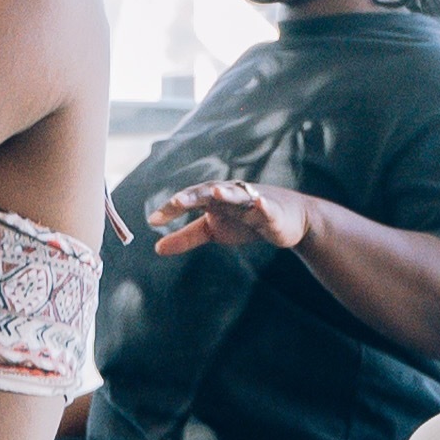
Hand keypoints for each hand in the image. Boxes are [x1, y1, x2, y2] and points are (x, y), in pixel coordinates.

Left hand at [144, 177, 316, 256]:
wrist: (286, 219)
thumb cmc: (244, 220)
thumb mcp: (212, 230)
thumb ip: (186, 237)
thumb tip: (157, 248)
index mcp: (212, 199)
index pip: (188, 200)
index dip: (171, 209)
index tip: (153, 221)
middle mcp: (230, 194)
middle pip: (208, 192)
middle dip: (193, 196)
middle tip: (177, 202)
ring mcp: (251, 201)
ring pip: (237, 195)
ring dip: (226, 193)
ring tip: (214, 191)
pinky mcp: (272, 211)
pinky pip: (266, 207)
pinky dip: (262, 204)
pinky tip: (259, 203)